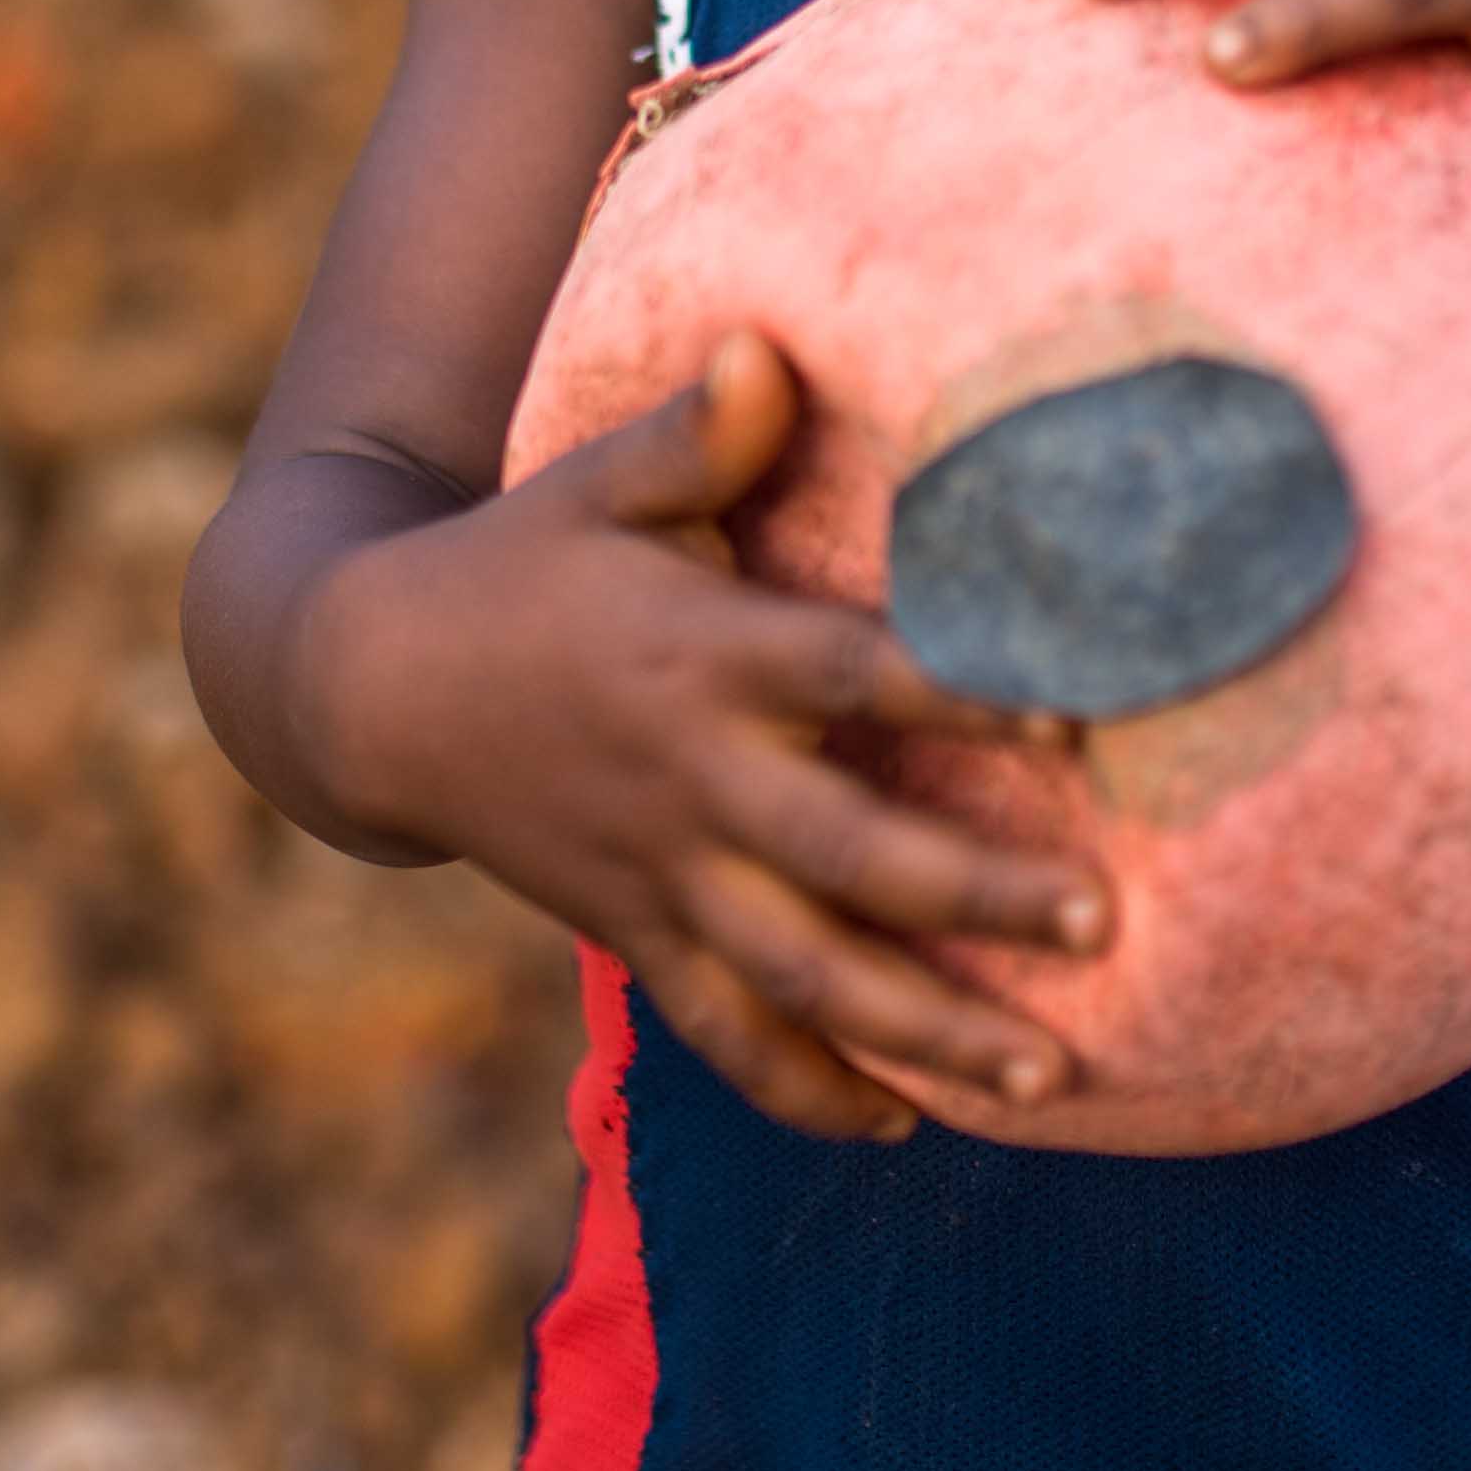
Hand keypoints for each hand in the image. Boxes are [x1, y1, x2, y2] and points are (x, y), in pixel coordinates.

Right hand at [284, 329, 1105, 1139]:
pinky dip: (807, 1092)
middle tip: (1103, 923)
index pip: (852, 677)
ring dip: (925, 1031)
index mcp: (700, 656)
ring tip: (1048, 1076)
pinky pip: (724, 1037)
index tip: (1081, 715)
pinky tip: (906, 1125)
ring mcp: (660, 876)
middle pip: (849, 858)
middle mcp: (691, 781)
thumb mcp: (593, 480)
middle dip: (977, 898)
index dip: (963, 692)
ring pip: (802, 979)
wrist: (367, 689)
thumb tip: (769, 346)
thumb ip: (695, 432)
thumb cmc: (521, 563)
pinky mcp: (634, 936)